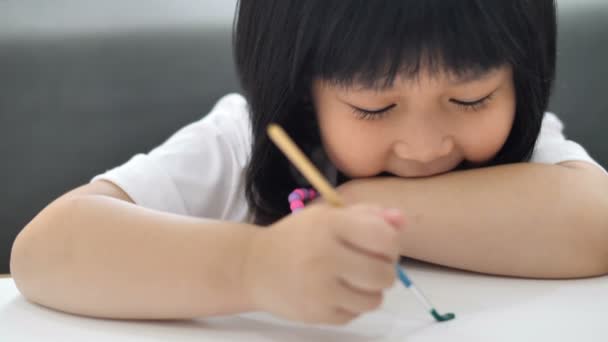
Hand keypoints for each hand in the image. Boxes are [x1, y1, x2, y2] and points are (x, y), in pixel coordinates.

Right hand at [243, 203, 404, 324]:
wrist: (254, 266)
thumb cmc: (297, 237)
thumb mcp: (327, 215)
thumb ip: (367, 214)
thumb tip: (401, 221)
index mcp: (328, 224)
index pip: (383, 237)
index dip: (391, 243)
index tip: (380, 245)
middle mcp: (323, 256)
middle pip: (384, 273)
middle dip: (384, 270)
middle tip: (369, 265)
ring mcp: (319, 289)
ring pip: (374, 299)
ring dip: (371, 291)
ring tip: (353, 280)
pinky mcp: (316, 314)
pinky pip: (355, 315)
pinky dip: (352, 305)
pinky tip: (335, 292)